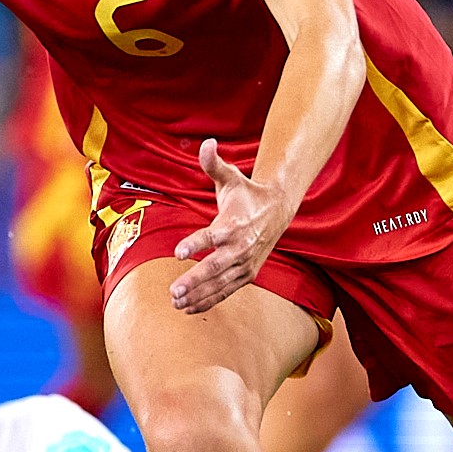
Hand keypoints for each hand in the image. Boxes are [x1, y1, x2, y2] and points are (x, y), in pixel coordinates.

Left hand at [168, 137, 290, 313]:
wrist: (278, 210)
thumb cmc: (246, 194)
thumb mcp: (230, 177)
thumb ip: (213, 163)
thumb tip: (206, 143)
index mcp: (233, 224)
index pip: (212, 236)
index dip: (195, 243)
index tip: (178, 252)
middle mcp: (240, 247)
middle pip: (215, 267)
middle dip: (194, 280)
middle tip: (173, 291)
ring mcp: (245, 263)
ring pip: (220, 284)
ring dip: (198, 295)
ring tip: (176, 303)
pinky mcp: (247, 274)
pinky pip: (226, 291)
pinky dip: (209, 300)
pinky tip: (189, 308)